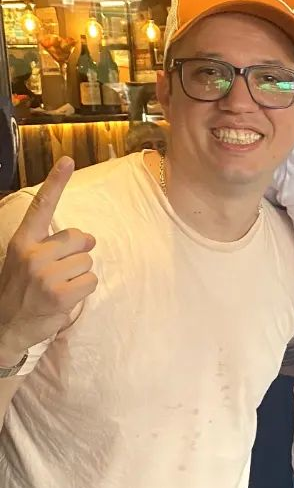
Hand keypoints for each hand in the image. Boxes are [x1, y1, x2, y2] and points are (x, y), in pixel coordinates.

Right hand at [0, 158, 96, 364]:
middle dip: (78, 255)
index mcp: (23, 242)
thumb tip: (89, 239)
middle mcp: (32, 254)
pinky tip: (64, 299)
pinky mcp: (60, 293)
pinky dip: (83, 292)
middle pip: (80, 239)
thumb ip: (53, 245)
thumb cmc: (22, 291)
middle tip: (59, 272)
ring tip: (57, 287)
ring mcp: (45, 274)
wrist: (6, 327)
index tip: (68, 160)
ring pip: (88, 263)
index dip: (56, 182)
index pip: (42, 207)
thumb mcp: (27, 261)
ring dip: (79, 276)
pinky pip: (91, 282)